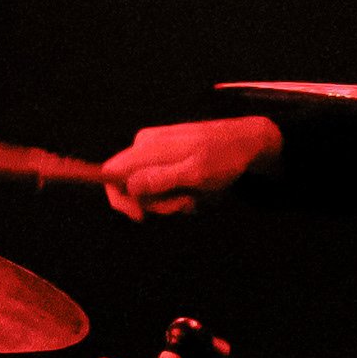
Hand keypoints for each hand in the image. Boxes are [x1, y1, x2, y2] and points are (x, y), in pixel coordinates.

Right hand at [102, 115, 284, 218]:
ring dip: (170, 200)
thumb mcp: (196, 173)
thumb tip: (129, 186)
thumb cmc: (224, 157)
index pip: (110, 173)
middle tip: (186, 204)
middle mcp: (144, 146)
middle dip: (156, 203)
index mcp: (147, 148)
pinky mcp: (164, 155)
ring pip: (147, 187)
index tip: (142, 216)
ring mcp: (154, 149)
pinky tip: (195, 190)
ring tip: (196, 196)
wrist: (246, 141)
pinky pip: (159, 181)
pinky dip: (176, 192)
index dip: (118, 199)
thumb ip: (162, 179)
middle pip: (130, 186)